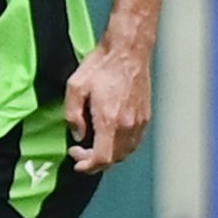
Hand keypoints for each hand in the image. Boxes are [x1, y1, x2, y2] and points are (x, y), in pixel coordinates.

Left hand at [64, 40, 151, 172]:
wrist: (128, 51)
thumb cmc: (103, 65)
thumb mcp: (75, 87)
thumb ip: (72, 115)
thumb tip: (78, 134)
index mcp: (109, 120)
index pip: (102, 158)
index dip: (88, 166)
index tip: (77, 162)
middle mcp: (128, 125)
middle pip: (114, 159)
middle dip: (96, 162)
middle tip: (82, 153)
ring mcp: (139, 121)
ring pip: (126, 153)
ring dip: (110, 156)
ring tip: (95, 147)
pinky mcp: (146, 116)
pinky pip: (135, 142)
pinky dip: (122, 148)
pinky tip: (111, 139)